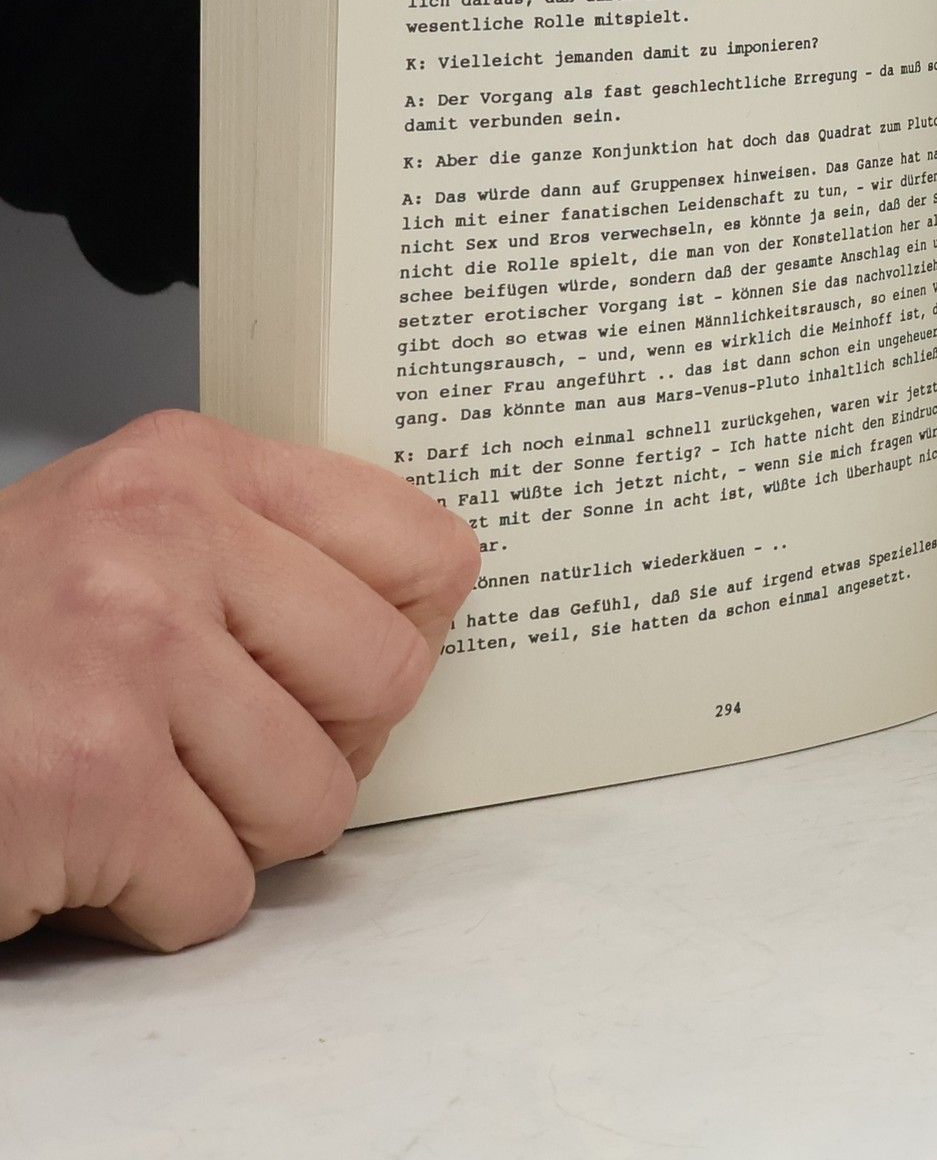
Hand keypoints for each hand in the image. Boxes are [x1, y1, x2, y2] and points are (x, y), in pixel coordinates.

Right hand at [0, 409, 477, 950]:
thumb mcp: (117, 541)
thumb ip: (254, 558)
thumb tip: (411, 621)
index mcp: (187, 467)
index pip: (423, 547)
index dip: (395, 637)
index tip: (337, 671)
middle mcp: (163, 537)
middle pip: (387, 679)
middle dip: (317, 748)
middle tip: (217, 754)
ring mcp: (125, 653)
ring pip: (316, 799)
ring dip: (229, 835)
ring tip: (129, 798)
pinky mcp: (85, 781)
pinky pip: (218, 892)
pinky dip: (153, 906)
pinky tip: (74, 848)